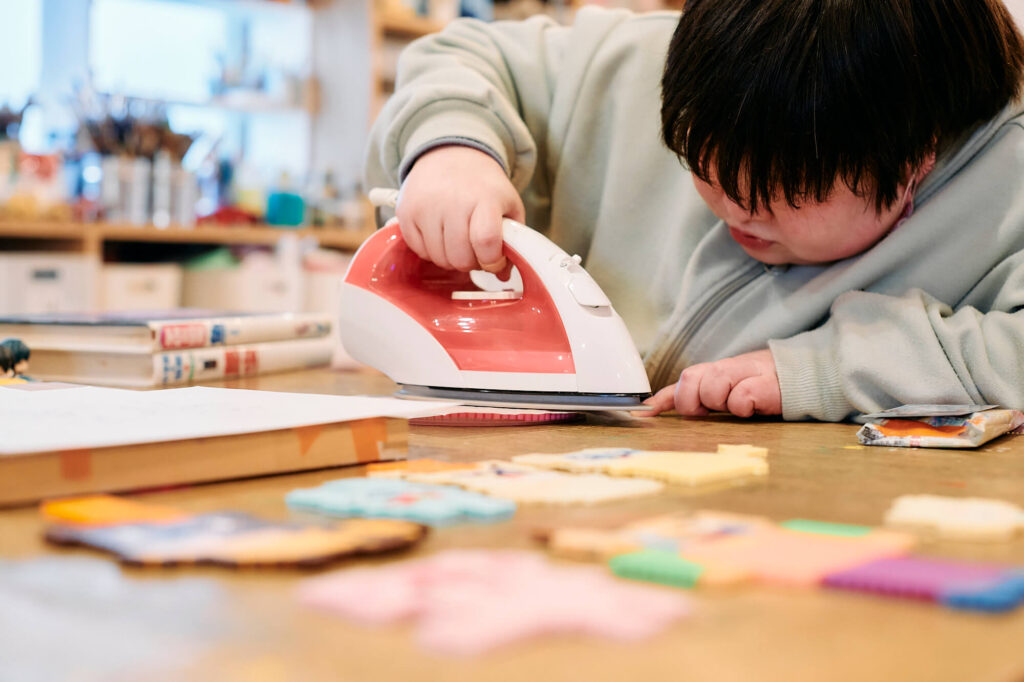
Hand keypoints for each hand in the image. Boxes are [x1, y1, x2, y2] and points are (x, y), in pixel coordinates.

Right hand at [398, 145, 524, 272]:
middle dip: (472, 263)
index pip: (486, 242)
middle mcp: (452, 201)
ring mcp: (425, 207)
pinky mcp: (406, 212)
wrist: (450, 155)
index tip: (495, 260)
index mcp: (484, 198)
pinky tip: (441, 234)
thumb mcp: (508, 204)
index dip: (492, 261)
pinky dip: (432, 251)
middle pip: (460, 258)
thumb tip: (503, 274)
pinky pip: (420, 251)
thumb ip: (513, 240)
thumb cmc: (482, 186)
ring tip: (459, 240)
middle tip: (475, 250)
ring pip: (439, 259)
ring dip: (452, 258)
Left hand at [643, 349, 781, 416]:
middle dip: (694, 400)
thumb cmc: (759, 387)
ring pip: (711, 388)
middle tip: (713, 409)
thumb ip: (695, 398)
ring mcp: (743, 374)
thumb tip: (658, 406)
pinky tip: (754, 406)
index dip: (661, 399)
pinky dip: (743, 405)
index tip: (644, 413)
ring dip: (721, 402)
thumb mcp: (725, 391)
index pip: (681, 383)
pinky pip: (740, 398)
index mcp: (712, 373)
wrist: (800, 376)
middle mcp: (723, 369)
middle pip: (689, 379)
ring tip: (740, 406)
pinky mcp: (764, 385)